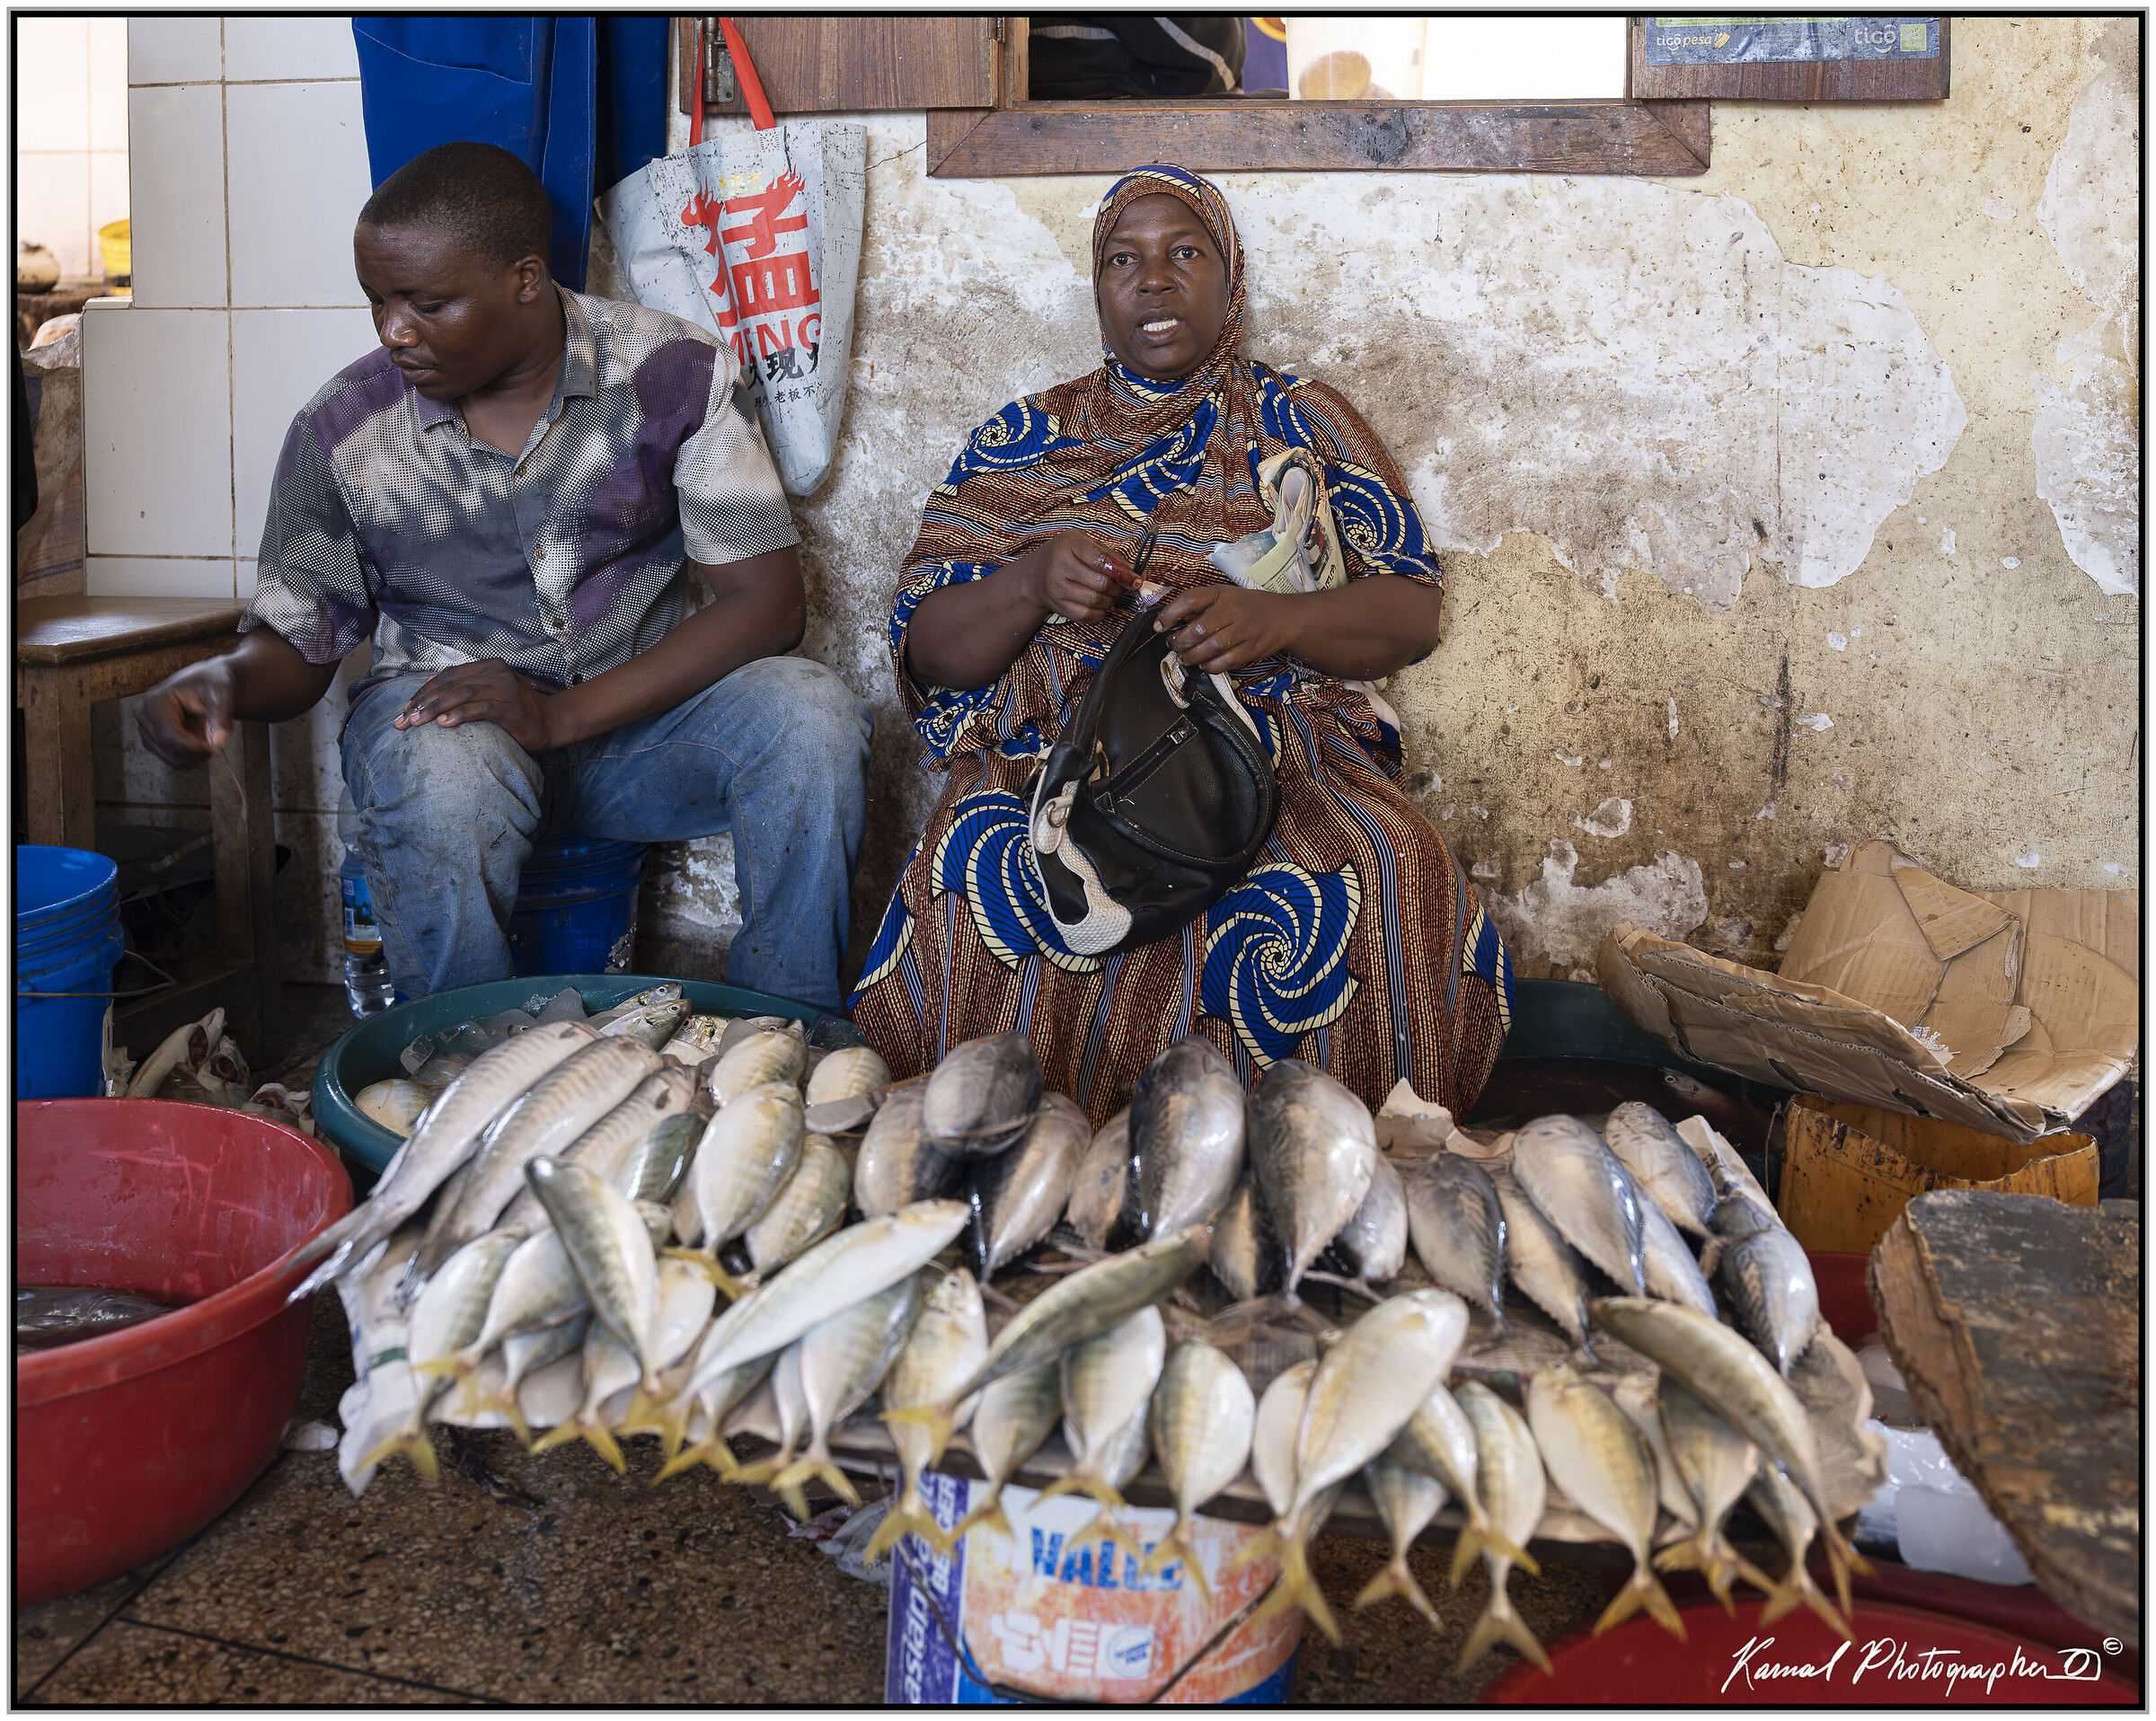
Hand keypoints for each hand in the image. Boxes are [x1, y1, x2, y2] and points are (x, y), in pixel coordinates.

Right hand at [136, 658, 238, 766]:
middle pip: (169, 749)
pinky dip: (191, 757)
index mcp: (156, 700)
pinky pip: (172, 759)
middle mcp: (145, 715)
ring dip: (195, 756)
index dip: (193, 748)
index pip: (169, 735)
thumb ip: (220, 717)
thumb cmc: (212, 683)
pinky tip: (202, 743)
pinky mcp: (153, 739)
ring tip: (211, 738)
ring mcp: (146, 729)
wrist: (207, 682)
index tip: (216, 749)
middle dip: (197, 752)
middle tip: (219, 743)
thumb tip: (218, 742)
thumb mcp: (221, 694)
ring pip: (171, 758)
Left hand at [391, 659, 558, 751]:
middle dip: (422, 702)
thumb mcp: (491, 692)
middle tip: (402, 720)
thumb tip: (430, 685)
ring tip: (415, 722)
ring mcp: (503, 689)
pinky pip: (479, 709)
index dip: (423, 691)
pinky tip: (443, 724)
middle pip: (449, 684)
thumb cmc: (518, 712)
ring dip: (434, 708)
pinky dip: (459, 715)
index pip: (447, 676)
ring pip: (460, 694)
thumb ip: (466, 687)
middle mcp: (495, 673)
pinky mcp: (509, 707)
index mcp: (488, 666)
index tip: (404, 709)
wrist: (552, 722)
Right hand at [1015, 530, 1137, 623]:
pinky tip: (1100, 606)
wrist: (1036, 574)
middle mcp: (1059, 565)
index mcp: (1069, 543)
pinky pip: (1086, 616)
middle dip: (1118, 588)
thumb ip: (1112, 556)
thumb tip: (1138, 574)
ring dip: (1110, 601)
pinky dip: (1100, 613)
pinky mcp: (1057, 606)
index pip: (1102, 560)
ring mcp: (1056, 587)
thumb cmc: (1068, 556)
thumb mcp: (1085, 544)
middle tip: (1122, 587)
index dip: (1124, 573)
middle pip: (1101, 583)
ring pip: (1096, 601)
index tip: (1137, 580)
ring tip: (1110, 594)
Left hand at [1152, 585, 1296, 672]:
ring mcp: (1243, 632)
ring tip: (1184, 657)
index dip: (1170, 614)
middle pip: (1198, 629)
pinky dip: (1209, 667)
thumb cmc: (1246, 606)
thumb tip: (1168, 621)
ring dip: (1191, 657)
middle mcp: (1233, 611)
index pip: (1190, 600)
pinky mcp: (1250, 650)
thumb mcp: (1223, 597)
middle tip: (1173, 645)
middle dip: (1180, 642)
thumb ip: (1199, 608)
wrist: (1283, 617)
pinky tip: (1203, 664)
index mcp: (1222, 594)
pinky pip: (1224, 663)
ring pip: (1209, 649)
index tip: (1159, 626)